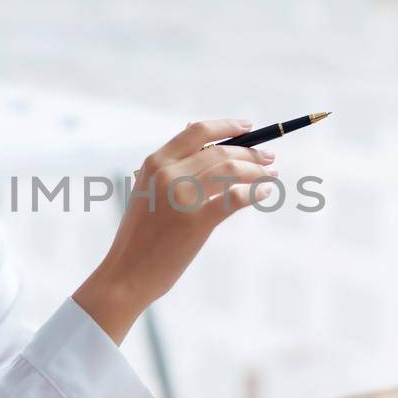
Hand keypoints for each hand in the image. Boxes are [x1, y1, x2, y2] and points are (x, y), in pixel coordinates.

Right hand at [74, 118, 275, 343]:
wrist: (127, 272)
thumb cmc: (140, 235)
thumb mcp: (146, 191)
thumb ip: (170, 166)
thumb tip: (199, 138)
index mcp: (155, 163)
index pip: (198, 131)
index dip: (227, 126)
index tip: (248, 126)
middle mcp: (168, 174)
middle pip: (221, 151)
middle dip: (251, 152)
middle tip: (269, 158)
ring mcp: (183, 197)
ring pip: (232, 170)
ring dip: (257, 171)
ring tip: (270, 175)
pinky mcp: (196, 221)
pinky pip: (235, 198)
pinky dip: (255, 192)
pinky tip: (264, 193)